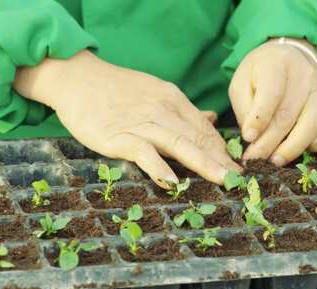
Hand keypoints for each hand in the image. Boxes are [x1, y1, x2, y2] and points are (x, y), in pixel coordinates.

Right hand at [14, 51, 239, 187]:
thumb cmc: (115, 89)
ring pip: (179, 144)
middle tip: (240, 181)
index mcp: (172, 99)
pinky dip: (158, 167)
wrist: (77, 78)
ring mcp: (142, 123)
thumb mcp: (154, 92)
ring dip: (203, 164)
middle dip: (221, 160)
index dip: (222, 150)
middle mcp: (163, 110)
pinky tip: (172, 182)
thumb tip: (212, 119)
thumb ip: (182, 110)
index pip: (204, 128)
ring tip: (222, 181)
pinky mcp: (119, 136)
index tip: (237, 169)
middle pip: (198, 138)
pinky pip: (144, 152)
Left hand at [229, 39, 316, 165]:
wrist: (285, 61)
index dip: (259, 119)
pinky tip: (298, 151)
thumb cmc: (258, 77)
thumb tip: (251, 137)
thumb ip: (243, 107)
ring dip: (292, 148)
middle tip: (255, 159)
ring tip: (275, 161)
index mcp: (277, 64)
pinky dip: (316, 144)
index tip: (248, 138)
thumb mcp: (241, 84)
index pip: (271, 94)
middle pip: (289, 114)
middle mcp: (304, 75)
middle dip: (270, 142)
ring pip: (313, 124)